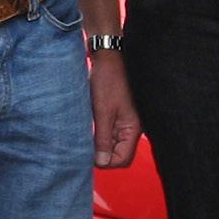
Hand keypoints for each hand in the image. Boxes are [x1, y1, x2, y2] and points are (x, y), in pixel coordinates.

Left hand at [89, 53, 140, 167]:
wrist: (109, 56)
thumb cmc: (109, 79)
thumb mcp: (103, 111)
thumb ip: (103, 138)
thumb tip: (101, 162)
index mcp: (133, 129)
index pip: (122, 160)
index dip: (105, 161)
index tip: (88, 154)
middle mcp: (132, 127)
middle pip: (118, 153)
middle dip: (102, 153)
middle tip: (84, 144)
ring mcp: (126, 121)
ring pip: (112, 143)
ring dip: (99, 142)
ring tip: (86, 132)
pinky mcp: (118, 113)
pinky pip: (110, 131)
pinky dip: (99, 132)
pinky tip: (90, 125)